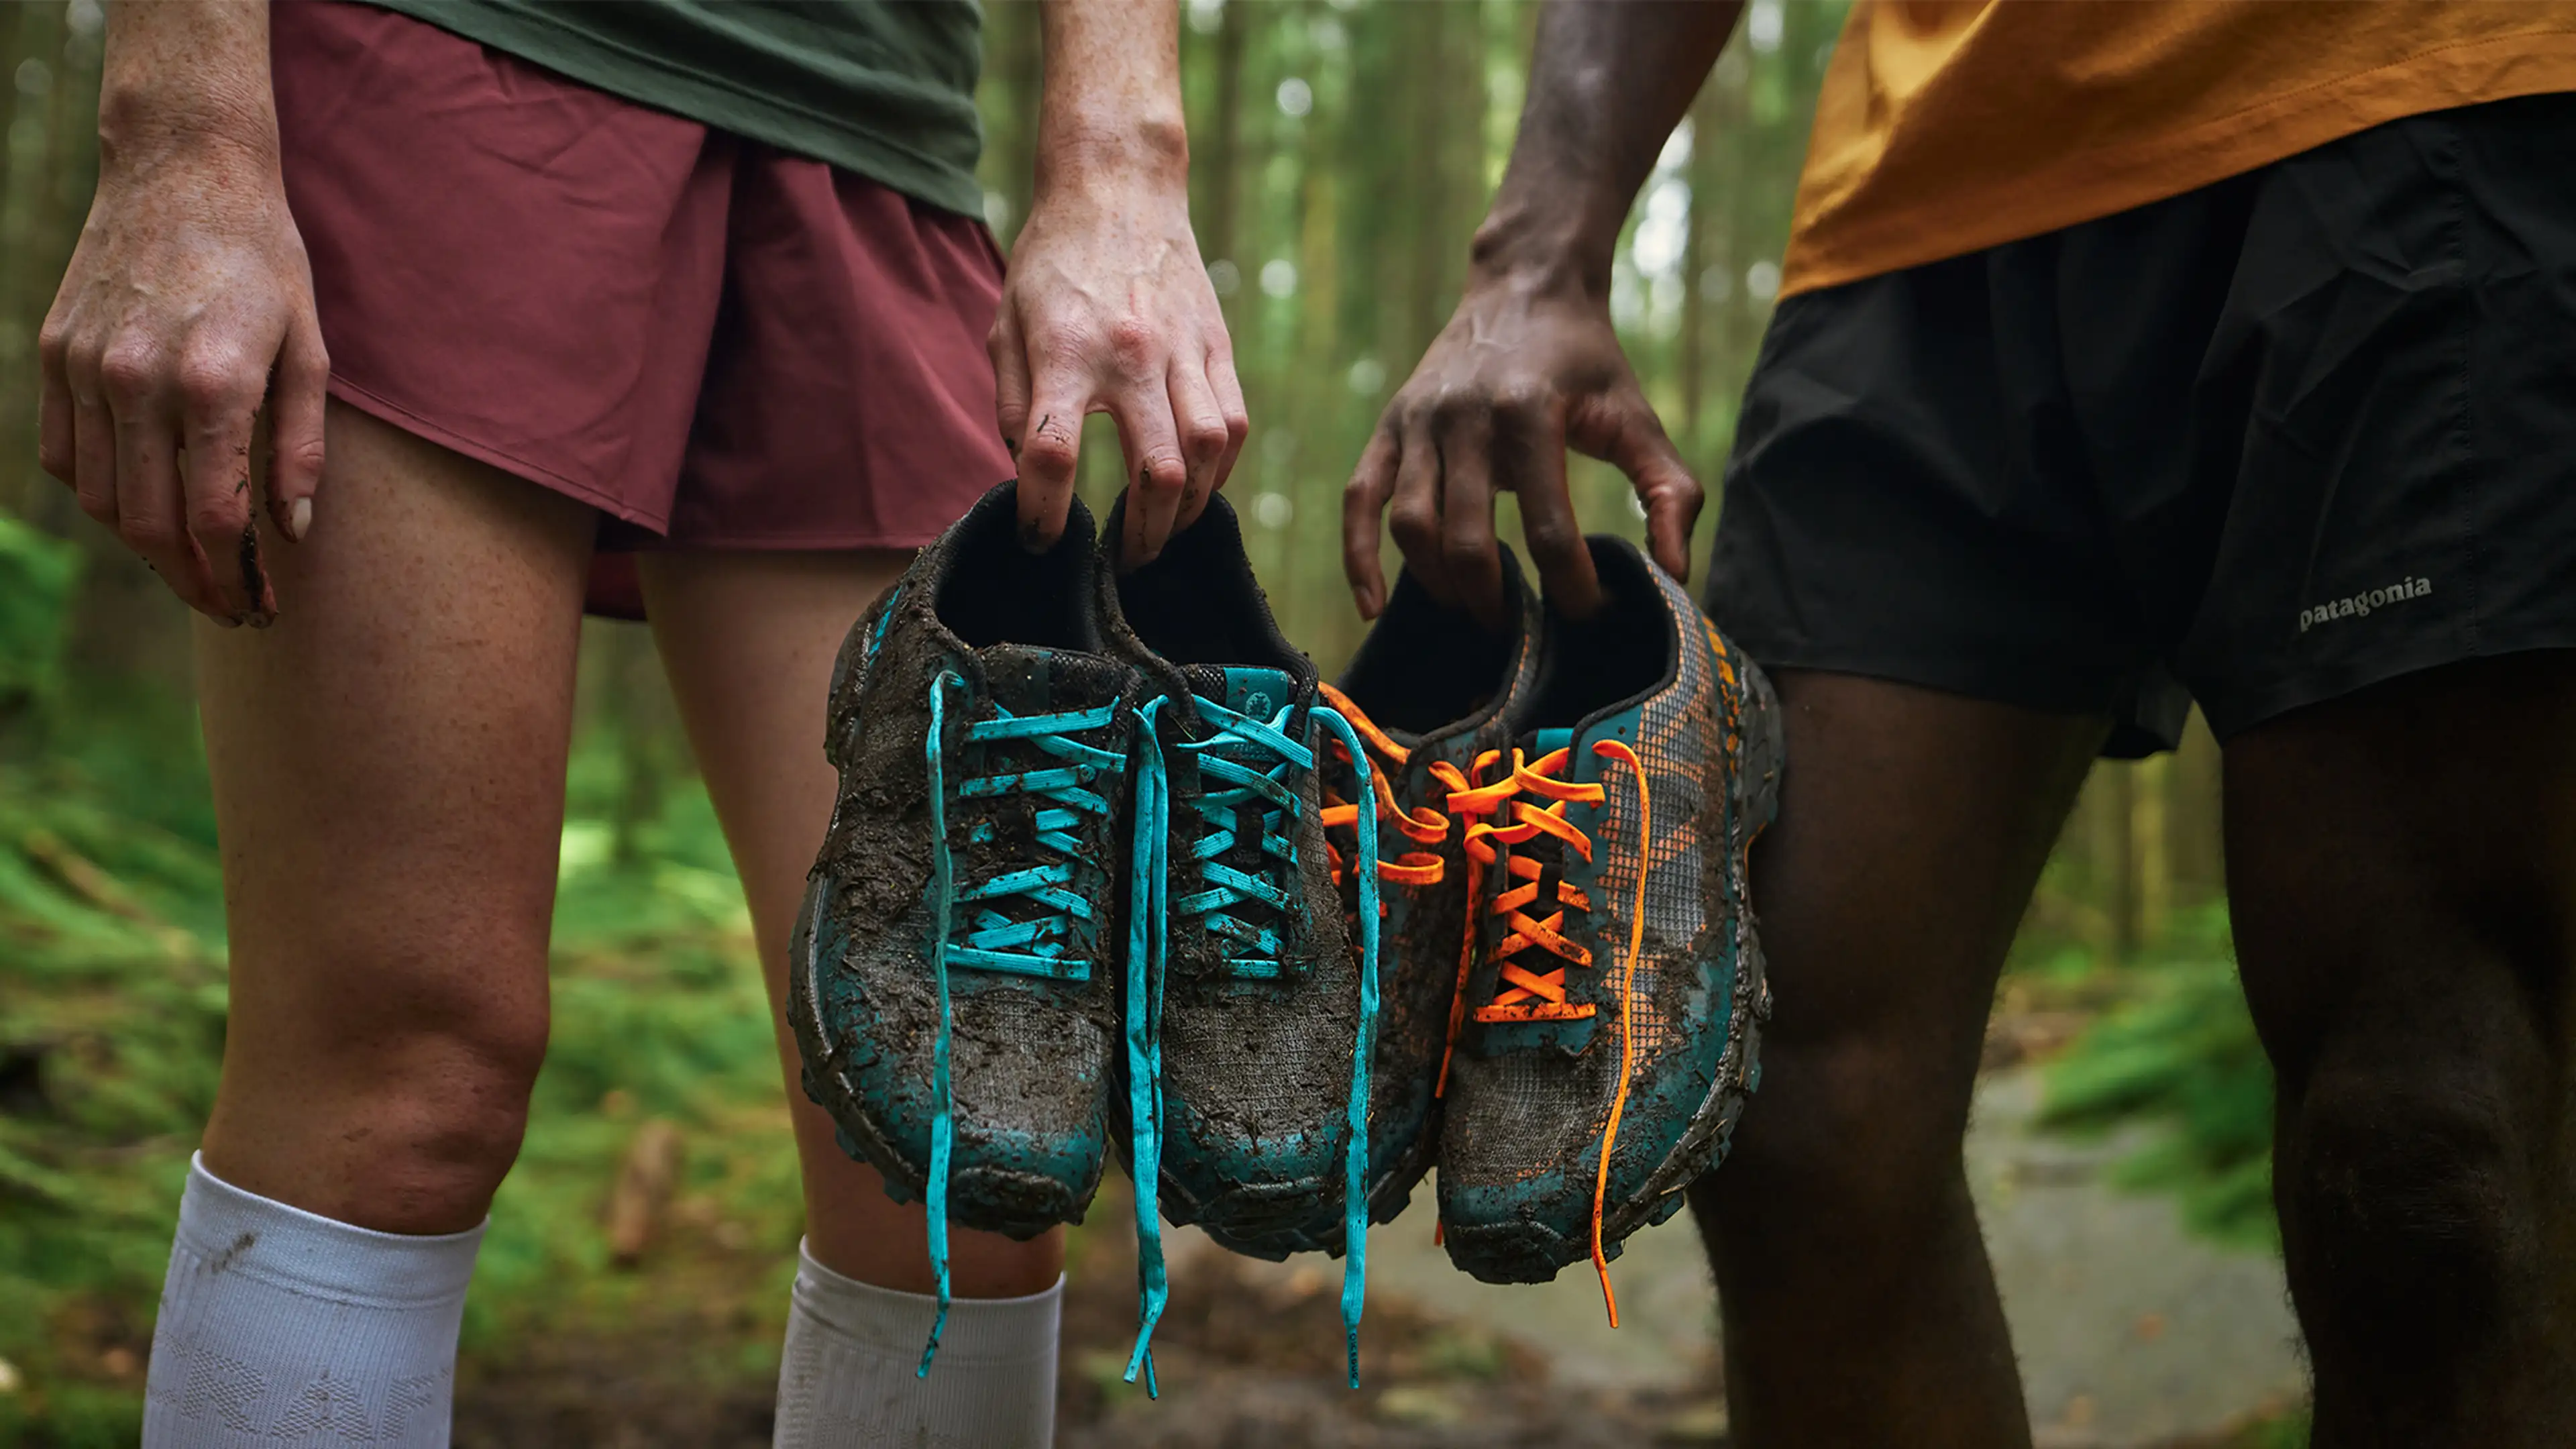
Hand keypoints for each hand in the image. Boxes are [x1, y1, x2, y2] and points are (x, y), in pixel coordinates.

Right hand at [39, 130, 326, 625]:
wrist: (183, 170)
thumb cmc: (264, 259)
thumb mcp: (311, 350)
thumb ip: (301, 446)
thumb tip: (291, 531)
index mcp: (212, 383)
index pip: (215, 518)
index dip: (237, 577)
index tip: (261, 606)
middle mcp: (137, 380)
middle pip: (152, 523)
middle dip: (192, 581)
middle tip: (228, 607)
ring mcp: (86, 368)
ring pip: (102, 499)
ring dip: (144, 548)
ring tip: (190, 566)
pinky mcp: (55, 353)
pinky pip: (65, 454)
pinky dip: (99, 495)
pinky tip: (140, 506)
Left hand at [989, 177, 1244, 566]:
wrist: (1118, 189)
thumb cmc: (1052, 264)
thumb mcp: (1006, 326)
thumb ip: (1012, 402)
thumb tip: (1027, 473)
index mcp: (1065, 352)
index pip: (1053, 456)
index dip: (1044, 514)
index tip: (1041, 540)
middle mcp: (1131, 354)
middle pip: (1157, 471)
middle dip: (1141, 534)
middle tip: (1124, 560)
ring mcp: (1183, 349)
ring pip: (1208, 454)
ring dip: (1187, 510)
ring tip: (1163, 531)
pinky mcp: (1217, 344)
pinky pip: (1234, 424)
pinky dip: (1220, 470)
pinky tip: (1197, 486)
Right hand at [1343, 266, 1699, 625]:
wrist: (1523, 286)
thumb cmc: (1586, 362)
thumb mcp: (1637, 417)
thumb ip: (1668, 491)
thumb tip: (1675, 573)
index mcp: (1529, 413)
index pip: (1548, 529)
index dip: (1570, 585)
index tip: (1587, 612)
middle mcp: (1463, 417)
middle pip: (1469, 540)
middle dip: (1496, 600)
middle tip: (1522, 630)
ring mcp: (1417, 421)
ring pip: (1412, 527)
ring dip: (1441, 585)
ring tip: (1476, 613)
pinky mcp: (1388, 426)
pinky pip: (1360, 501)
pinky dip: (1359, 558)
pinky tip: (1375, 604)